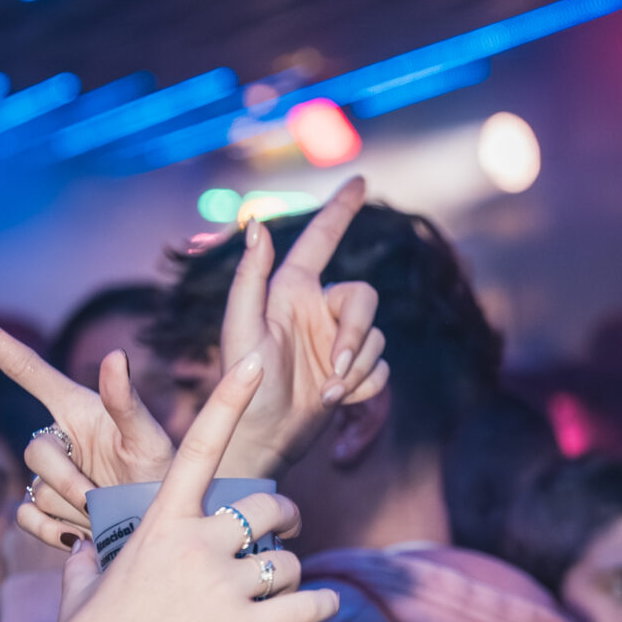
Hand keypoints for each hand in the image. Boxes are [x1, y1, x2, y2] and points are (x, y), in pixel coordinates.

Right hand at [0, 303, 172, 538]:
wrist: (166, 527)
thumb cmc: (165, 476)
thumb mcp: (151, 440)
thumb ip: (127, 403)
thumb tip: (115, 355)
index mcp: (77, 408)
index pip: (25, 368)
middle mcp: (59, 437)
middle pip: (35, 452)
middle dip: (69, 481)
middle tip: (104, 499)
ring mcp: (49, 475)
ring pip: (37, 491)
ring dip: (75, 510)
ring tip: (112, 514)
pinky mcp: (44, 510)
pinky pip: (28, 518)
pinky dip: (55, 532)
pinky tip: (85, 535)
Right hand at [38, 354, 338, 621]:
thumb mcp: (87, 580)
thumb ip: (94, 554)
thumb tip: (82, 547)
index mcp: (160, 521)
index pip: (199, 447)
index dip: (229, 400)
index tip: (253, 362)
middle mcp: (197, 544)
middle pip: (267, 509)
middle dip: (285, 518)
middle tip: (287, 531)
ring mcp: (223, 586)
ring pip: (290, 562)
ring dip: (295, 573)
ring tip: (286, 588)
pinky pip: (308, 606)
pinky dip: (322, 606)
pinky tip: (323, 607)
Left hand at [220, 176, 385, 474]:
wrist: (260, 440)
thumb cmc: (242, 387)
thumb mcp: (240, 331)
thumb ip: (249, 279)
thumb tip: (256, 226)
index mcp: (292, 291)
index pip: (321, 239)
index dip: (340, 209)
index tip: (361, 181)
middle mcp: (319, 310)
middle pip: (366, 299)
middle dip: (356, 334)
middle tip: (336, 367)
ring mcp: (338, 341)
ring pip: (376, 339)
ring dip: (356, 370)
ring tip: (326, 394)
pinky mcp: (353, 373)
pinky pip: (381, 368)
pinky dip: (364, 387)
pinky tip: (337, 402)